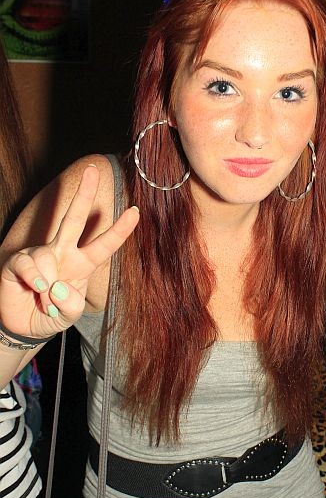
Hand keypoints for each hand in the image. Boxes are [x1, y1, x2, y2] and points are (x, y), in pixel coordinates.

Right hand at [0, 165, 138, 339]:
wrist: (26, 327)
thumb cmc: (53, 315)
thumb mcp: (71, 315)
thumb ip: (71, 304)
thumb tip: (56, 285)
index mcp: (82, 263)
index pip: (104, 244)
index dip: (120, 229)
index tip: (136, 211)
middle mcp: (62, 252)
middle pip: (74, 218)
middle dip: (84, 194)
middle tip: (93, 170)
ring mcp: (40, 254)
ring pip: (47, 255)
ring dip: (48, 286)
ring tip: (46, 302)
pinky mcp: (18, 261)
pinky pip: (28, 264)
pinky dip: (33, 280)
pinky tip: (35, 289)